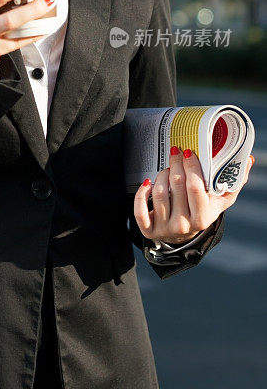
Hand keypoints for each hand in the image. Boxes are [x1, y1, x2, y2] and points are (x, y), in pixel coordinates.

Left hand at [133, 147, 254, 244]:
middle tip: (176, 152)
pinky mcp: (149, 230)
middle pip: (176, 186)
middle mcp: (184, 225)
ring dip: (161, 174)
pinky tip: (148, 182)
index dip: (191, 167)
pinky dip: (141, 193)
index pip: (196, 188)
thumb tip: (248, 159)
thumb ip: (235, 181)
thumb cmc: (203, 210)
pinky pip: (139, 210)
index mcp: (203, 218)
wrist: (184, 236)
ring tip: (167, 168)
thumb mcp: (221, 200)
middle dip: (175, 164)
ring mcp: (165, 228)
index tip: (189, 152)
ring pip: (159, 193)